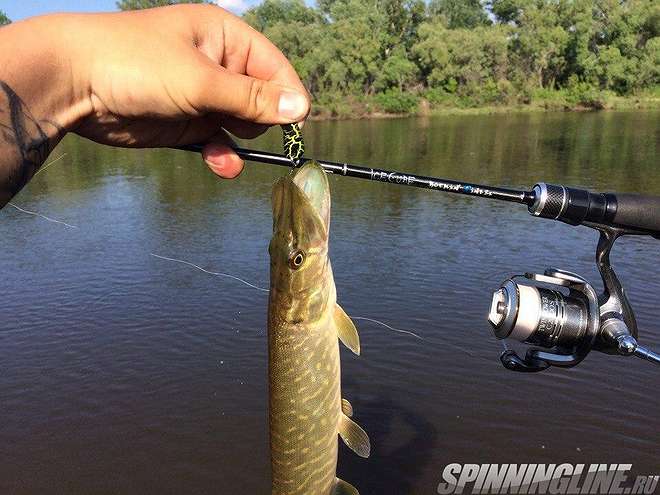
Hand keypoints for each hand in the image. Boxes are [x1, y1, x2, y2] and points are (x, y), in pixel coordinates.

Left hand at [67, 5, 309, 177]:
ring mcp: (203, 96)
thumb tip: (300, 108)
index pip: (275, 68)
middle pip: (263, 100)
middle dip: (257, 117)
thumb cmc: (137, 64)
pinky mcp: (187, 123)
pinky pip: (218, 142)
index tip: (296, 124)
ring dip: (239, 140)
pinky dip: (222, 155)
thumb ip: (252, 98)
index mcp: (226, 38)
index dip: (287, 96)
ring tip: (222, 142)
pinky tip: (221, 165)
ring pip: (242, 125)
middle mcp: (219, 65)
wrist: (72, 82)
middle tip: (237, 120)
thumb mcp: (200, 80)